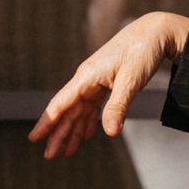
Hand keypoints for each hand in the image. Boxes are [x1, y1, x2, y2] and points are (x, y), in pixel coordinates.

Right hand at [30, 12, 188, 158]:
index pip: (61, 103)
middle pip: (68, 111)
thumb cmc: (142, 51)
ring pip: (79, 110)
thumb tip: (108, 134)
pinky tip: (87, 135)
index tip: (34, 138)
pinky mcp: (106, 82)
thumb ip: (118, 107)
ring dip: (73, 130)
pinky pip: (92, 106)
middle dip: (58, 133)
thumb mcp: (131, 81)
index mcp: (86, 76)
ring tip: (66, 152)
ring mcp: (96, 81)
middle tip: (50, 156)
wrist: (154, 31)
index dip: (47, 122)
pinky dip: (89, 121)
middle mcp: (87, 79)